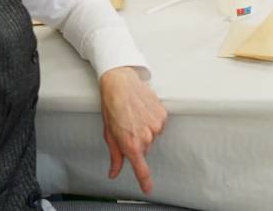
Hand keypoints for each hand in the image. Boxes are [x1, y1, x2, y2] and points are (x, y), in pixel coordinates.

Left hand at [99, 68, 166, 194]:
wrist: (121, 83)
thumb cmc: (112, 106)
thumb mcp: (109, 134)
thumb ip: (115, 156)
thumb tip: (114, 172)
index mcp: (131, 144)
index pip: (141, 168)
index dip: (145, 181)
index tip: (148, 189)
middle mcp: (146, 137)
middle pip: (145, 149)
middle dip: (137, 142)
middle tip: (127, 127)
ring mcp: (156, 125)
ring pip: (152, 136)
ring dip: (145, 130)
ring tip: (134, 116)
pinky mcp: (162, 115)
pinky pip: (159, 124)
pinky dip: (152, 120)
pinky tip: (143, 110)